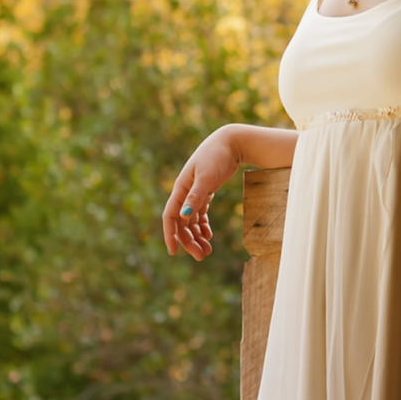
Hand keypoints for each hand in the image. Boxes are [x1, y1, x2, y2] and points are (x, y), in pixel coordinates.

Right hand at [162, 126, 240, 260]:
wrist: (230, 142)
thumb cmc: (216, 156)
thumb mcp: (206, 177)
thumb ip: (196, 196)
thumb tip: (184, 216)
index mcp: (180, 189)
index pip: (170, 216)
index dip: (170, 235)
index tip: (173, 252)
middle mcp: (184, 192)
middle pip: (182, 223)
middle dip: (189, 241)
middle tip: (201, 256)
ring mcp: (195, 192)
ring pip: (191, 220)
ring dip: (197, 236)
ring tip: (208, 251)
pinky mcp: (206, 191)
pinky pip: (200, 213)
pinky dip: (203, 225)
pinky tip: (209, 235)